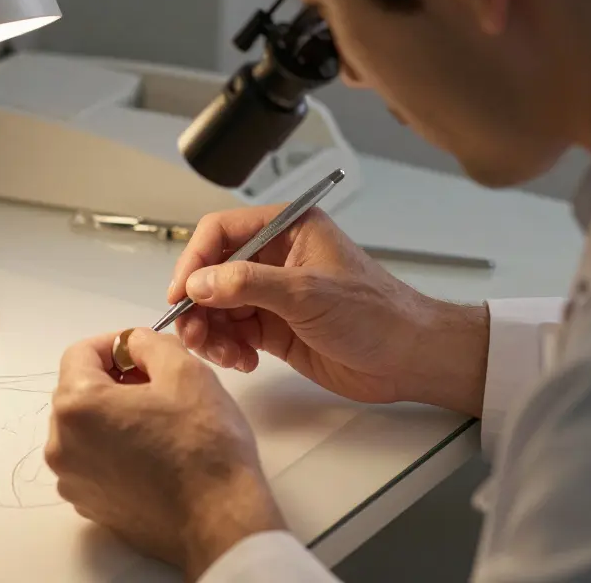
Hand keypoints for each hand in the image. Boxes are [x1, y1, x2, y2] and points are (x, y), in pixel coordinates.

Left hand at [45, 329, 284, 579]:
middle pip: (79, 391)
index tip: (142, 348)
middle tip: (156, 381)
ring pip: (85, 427)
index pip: (80, 353)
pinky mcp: (89, 506)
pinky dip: (114, 447)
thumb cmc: (204, 444)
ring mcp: (72, 480)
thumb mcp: (184, 369)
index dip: (114, 343)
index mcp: (76, 406)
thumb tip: (133, 344)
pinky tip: (153, 450)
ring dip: (114, 413)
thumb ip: (148, 342)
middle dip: (114, 378)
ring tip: (158, 417)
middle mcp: (62, 445)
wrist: (220, 520)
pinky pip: (93, 460)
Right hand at [169, 206, 490, 416]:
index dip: (195, 260)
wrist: (409, 359)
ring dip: (210, 331)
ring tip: (224, 354)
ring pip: (216, 306)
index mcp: (287, 230)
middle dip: (198, 304)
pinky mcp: (273, 327)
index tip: (181, 292)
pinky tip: (243, 361)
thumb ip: (249, 284)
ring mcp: (272, 294)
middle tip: (193, 334)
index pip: (221, 232)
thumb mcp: (308, 293)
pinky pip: (232, 332)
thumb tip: (199, 282)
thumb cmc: (377, 315)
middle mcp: (275, 257)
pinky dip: (227, 348)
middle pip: (211, 272)